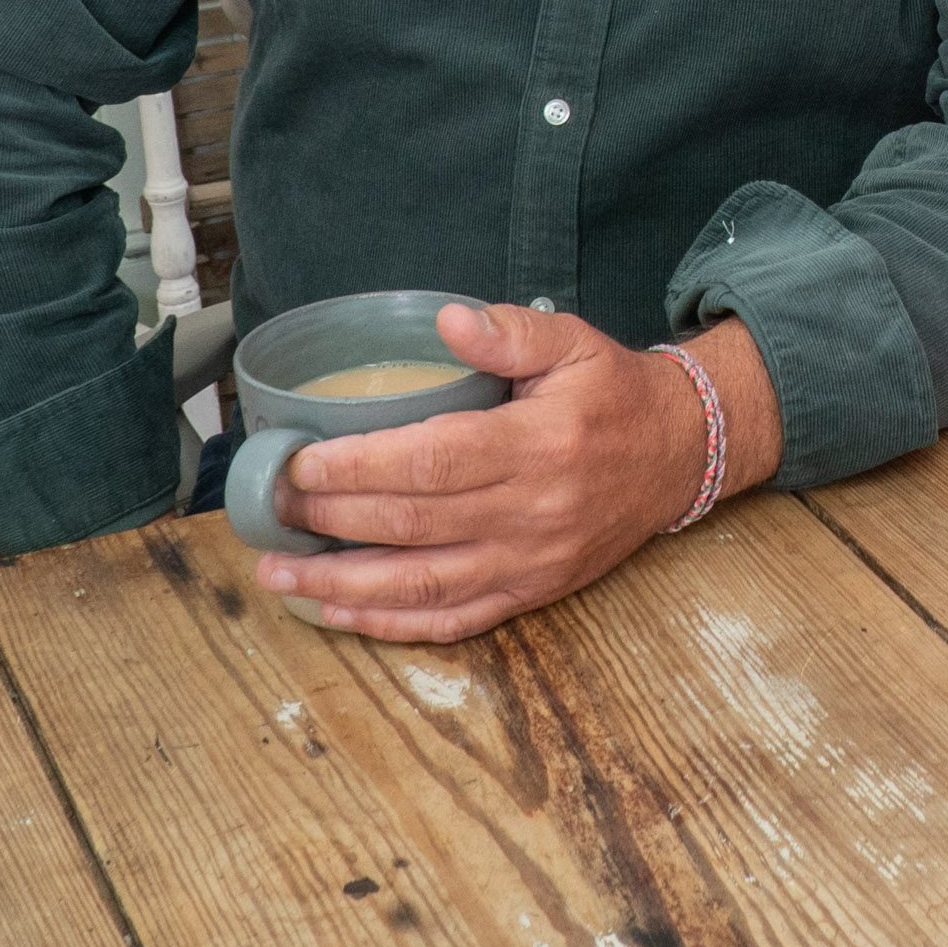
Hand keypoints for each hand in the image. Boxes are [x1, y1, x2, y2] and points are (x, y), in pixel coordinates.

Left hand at [251, 304, 707, 640]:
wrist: (679, 456)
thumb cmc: (614, 395)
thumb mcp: (574, 343)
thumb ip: (511, 331)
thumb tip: (447, 322)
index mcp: (538, 445)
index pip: (433, 460)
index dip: (359, 465)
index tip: (300, 460)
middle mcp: (531, 513)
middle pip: (413, 524)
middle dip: (329, 517)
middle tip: (268, 506)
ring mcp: (529, 563)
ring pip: (420, 585)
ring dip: (340, 584)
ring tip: (279, 571)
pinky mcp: (531, 593)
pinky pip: (451, 621)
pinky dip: (389, 625)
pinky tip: (338, 611)